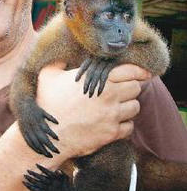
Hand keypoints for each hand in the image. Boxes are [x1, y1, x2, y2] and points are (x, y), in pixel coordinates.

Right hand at [36, 63, 150, 159]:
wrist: (48, 134)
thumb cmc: (47, 102)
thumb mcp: (48, 75)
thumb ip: (58, 62)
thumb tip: (62, 56)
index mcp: (97, 79)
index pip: (129, 70)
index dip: (139, 70)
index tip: (144, 73)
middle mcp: (109, 95)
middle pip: (135, 88)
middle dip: (130, 87)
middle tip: (121, 90)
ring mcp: (112, 115)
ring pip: (135, 107)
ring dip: (128, 106)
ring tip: (117, 106)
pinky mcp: (111, 133)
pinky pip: (129, 127)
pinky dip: (124, 124)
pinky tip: (113, 122)